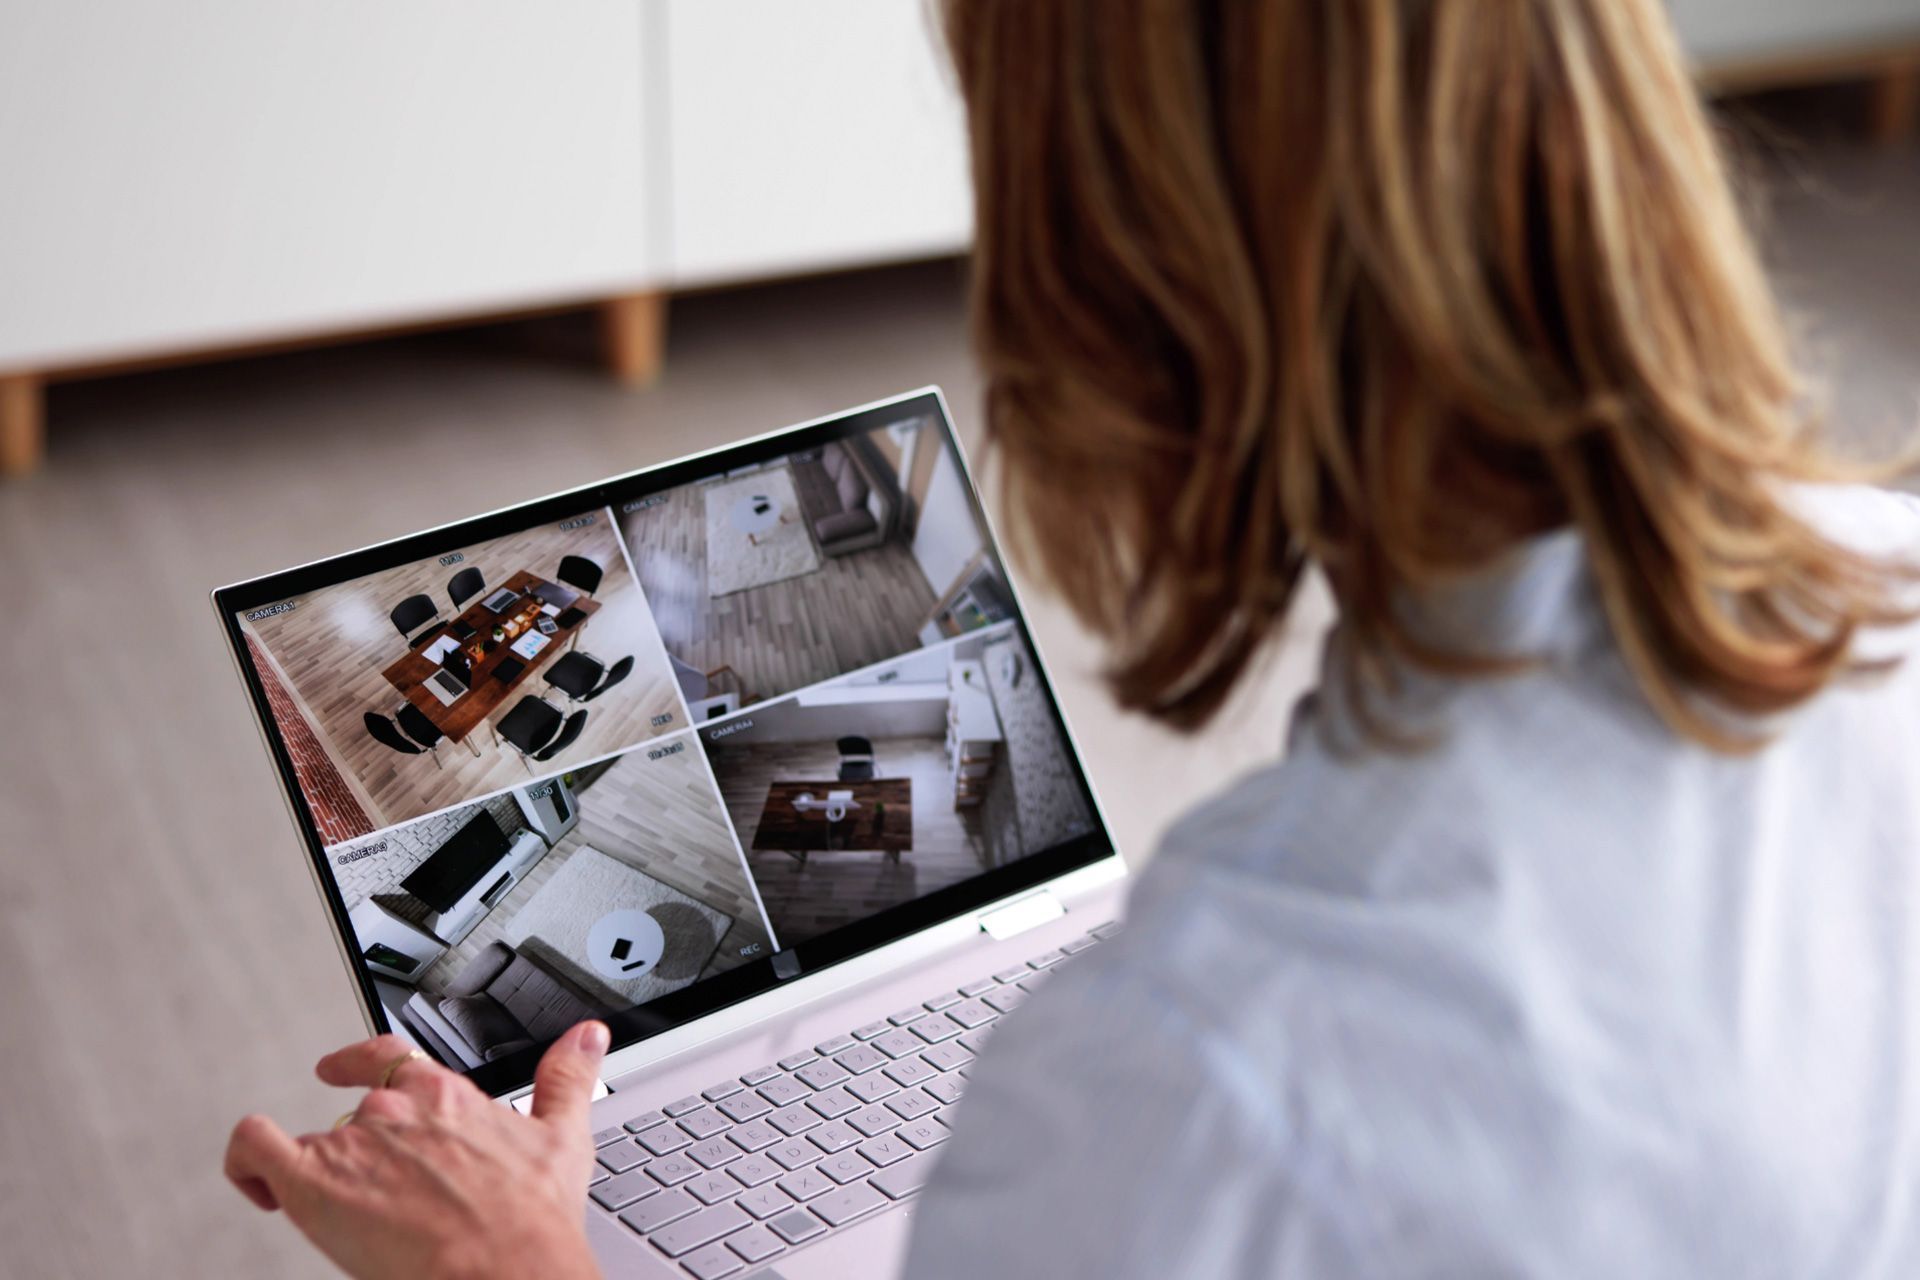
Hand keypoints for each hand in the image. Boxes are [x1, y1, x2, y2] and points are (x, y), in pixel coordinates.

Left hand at [225, 1022, 610, 1279]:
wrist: (504, 1270)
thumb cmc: (530, 1219)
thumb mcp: (562, 1137)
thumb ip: (569, 1078)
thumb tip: (587, 1038)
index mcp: (447, 1095)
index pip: (387, 1059)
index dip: (357, 1064)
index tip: (341, 1070)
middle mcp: (395, 1111)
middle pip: (352, 1113)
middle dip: (358, 1151)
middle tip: (366, 1188)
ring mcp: (354, 1144)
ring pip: (312, 1141)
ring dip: (315, 1171)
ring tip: (327, 1208)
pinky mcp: (315, 1185)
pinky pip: (256, 1150)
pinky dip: (247, 1159)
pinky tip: (258, 1184)